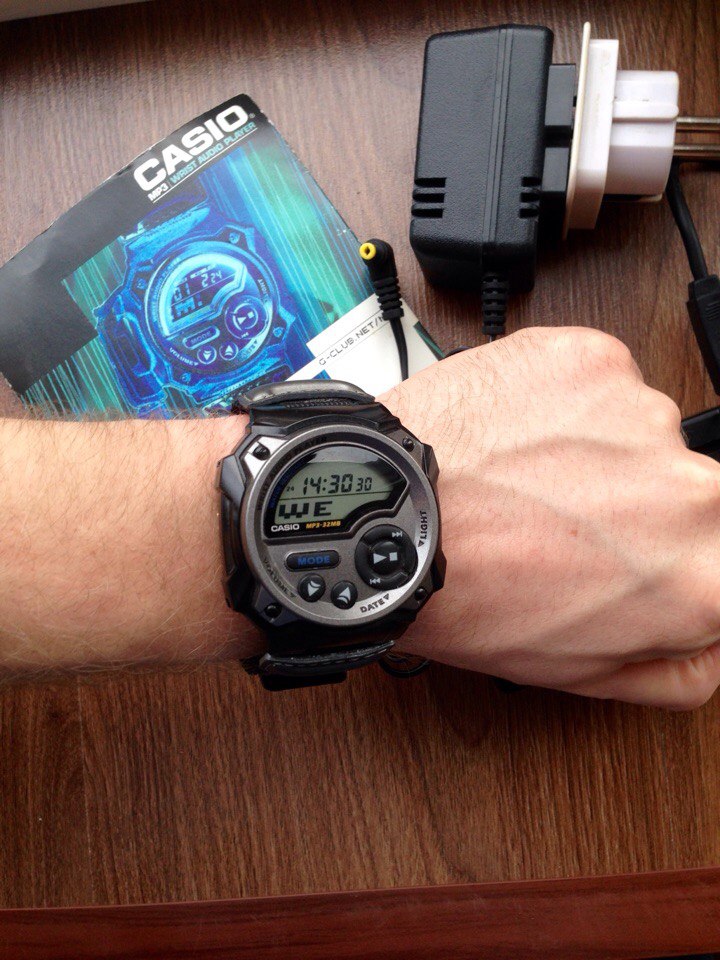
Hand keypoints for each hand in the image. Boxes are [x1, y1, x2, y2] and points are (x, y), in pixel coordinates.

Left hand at [385, 327, 719, 708]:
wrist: (388, 518)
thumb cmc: (466, 596)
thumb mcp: (580, 672)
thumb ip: (677, 667)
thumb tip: (709, 644)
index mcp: (704, 575)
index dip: (681, 562)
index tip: (642, 557)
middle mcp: (694, 487)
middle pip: (690, 493)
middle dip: (641, 509)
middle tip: (569, 524)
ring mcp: (643, 413)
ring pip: (641, 434)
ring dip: (598, 455)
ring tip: (526, 481)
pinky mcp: (593, 359)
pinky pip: (597, 385)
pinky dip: (563, 407)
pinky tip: (515, 439)